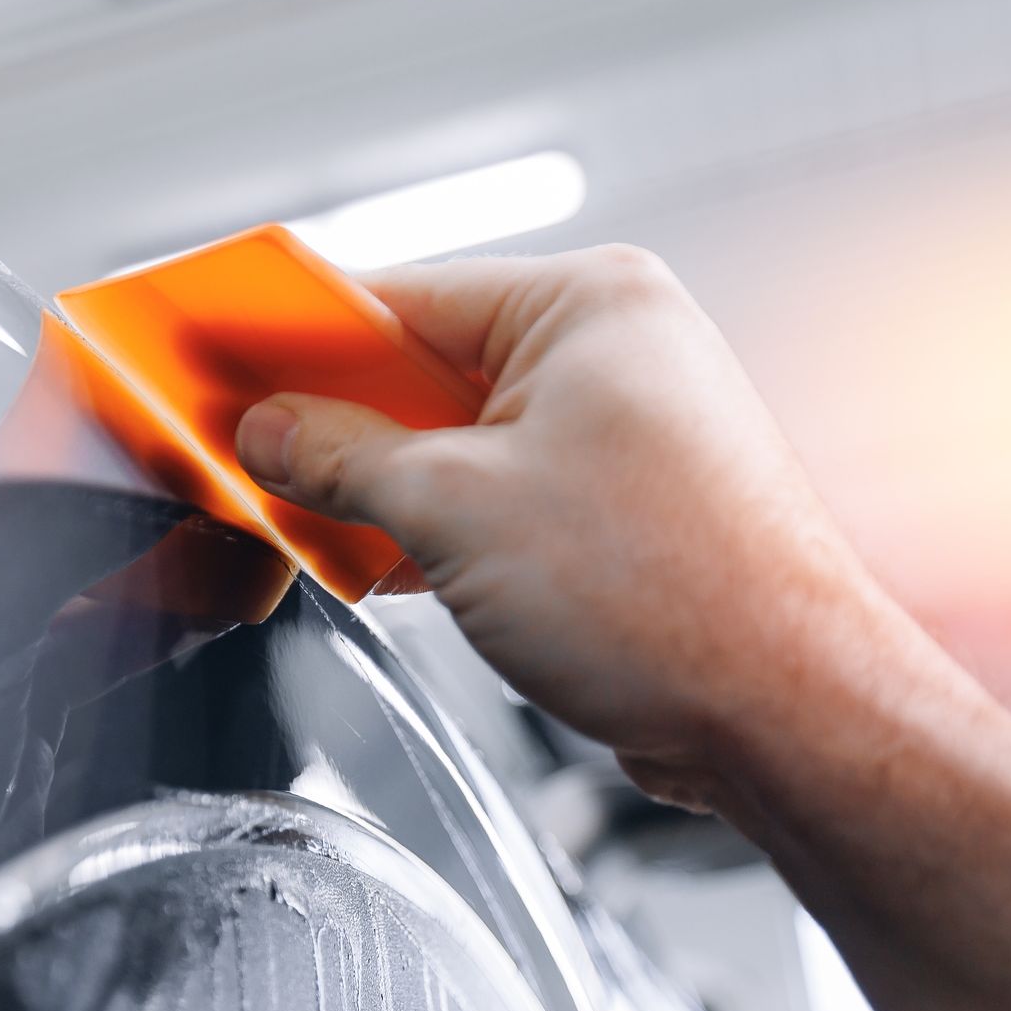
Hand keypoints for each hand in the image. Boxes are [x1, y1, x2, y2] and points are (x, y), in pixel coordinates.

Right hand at [234, 244, 883, 808]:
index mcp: (587, 305)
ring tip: (299, 513)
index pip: (401, 293)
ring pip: (457, 438)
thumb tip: (268, 432)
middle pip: (424, 367)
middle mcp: (614, 352)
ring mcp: (622, 431)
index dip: (296, 332)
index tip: (222, 352)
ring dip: (380, 484)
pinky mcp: (620, 506)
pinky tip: (373, 559)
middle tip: (243, 448)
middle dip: (335, 421)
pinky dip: (433, 523)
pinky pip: (496, 490)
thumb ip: (339, 457)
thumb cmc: (671, 596)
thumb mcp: (453, 509)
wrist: (789, 717)